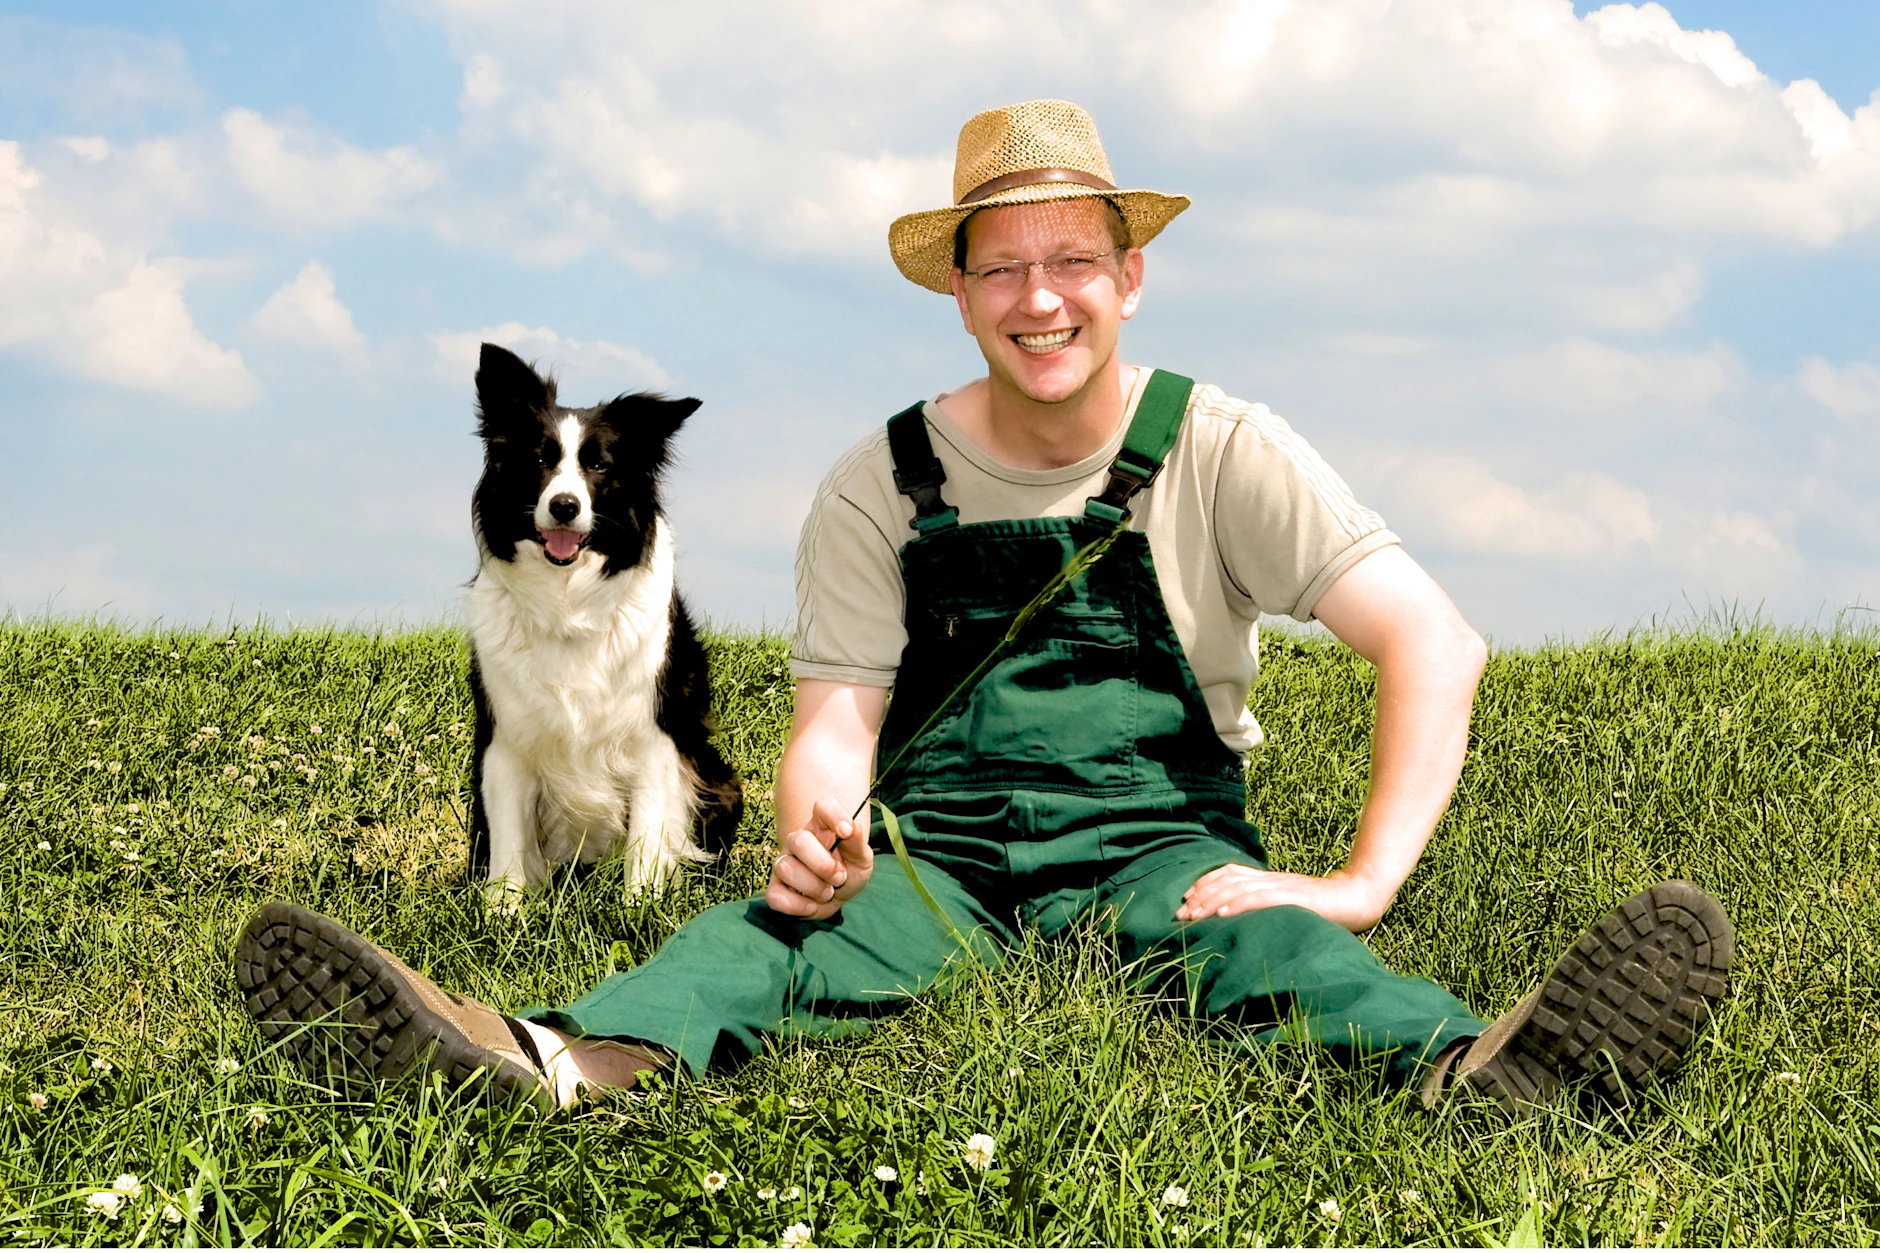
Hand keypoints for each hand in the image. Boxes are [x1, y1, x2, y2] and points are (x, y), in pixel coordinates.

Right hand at [764, 799, 873, 920]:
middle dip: (824, 866)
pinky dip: (798, 906)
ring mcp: (784, 863)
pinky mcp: (776, 889)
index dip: (835, 815)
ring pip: (785, 868)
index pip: (823, 807)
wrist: (839, 895)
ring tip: (828, 892)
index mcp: (822, 827)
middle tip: (839, 877)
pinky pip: (775, 896)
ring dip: (814, 887)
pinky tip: (812, 905)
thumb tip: (849, 828)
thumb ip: (857, 841)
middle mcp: (799, 841)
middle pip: (799, 840)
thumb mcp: (862, 857)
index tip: (846, 832)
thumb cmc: (849, 869)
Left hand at [1175, 865, 1393, 932]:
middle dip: (1200, 895)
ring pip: (1238, 889)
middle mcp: (1270, 879)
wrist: (1357, 897)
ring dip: (1212, 902)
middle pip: (1226, 880)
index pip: (1228, 873)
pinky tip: (1223, 915)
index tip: (1185, 899)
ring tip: (1193, 915)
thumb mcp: (1288, 903)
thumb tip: (1238, 919)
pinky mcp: (1294, 898)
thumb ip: (1266, 905)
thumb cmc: (1323, 906)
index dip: (1204, 883)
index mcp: (1268, 879)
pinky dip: (1239, 905)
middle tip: (1181, 913)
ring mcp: (1281, 887)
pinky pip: (1261, 899)